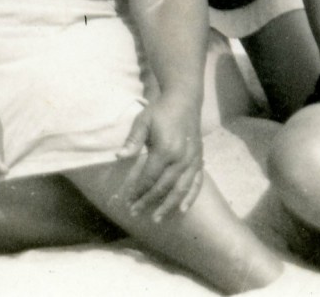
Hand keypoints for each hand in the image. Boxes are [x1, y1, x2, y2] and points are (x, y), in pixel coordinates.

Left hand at [116, 93, 202, 222]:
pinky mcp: (199, 158)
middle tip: (136, 213)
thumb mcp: (143, 120)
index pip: (149, 177)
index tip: (128, 201)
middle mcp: (181, 157)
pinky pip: (196, 181)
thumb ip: (133, 140)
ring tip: (158, 219)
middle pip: (164, 186)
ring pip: (181, 188)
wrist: (184, 100)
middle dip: (149, 201)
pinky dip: (191, 196)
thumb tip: (119, 156)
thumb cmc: (160, 111)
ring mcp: (193, 159)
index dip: (138, 190)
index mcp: (165, 149)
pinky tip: (183, 209)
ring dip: (169, 205)